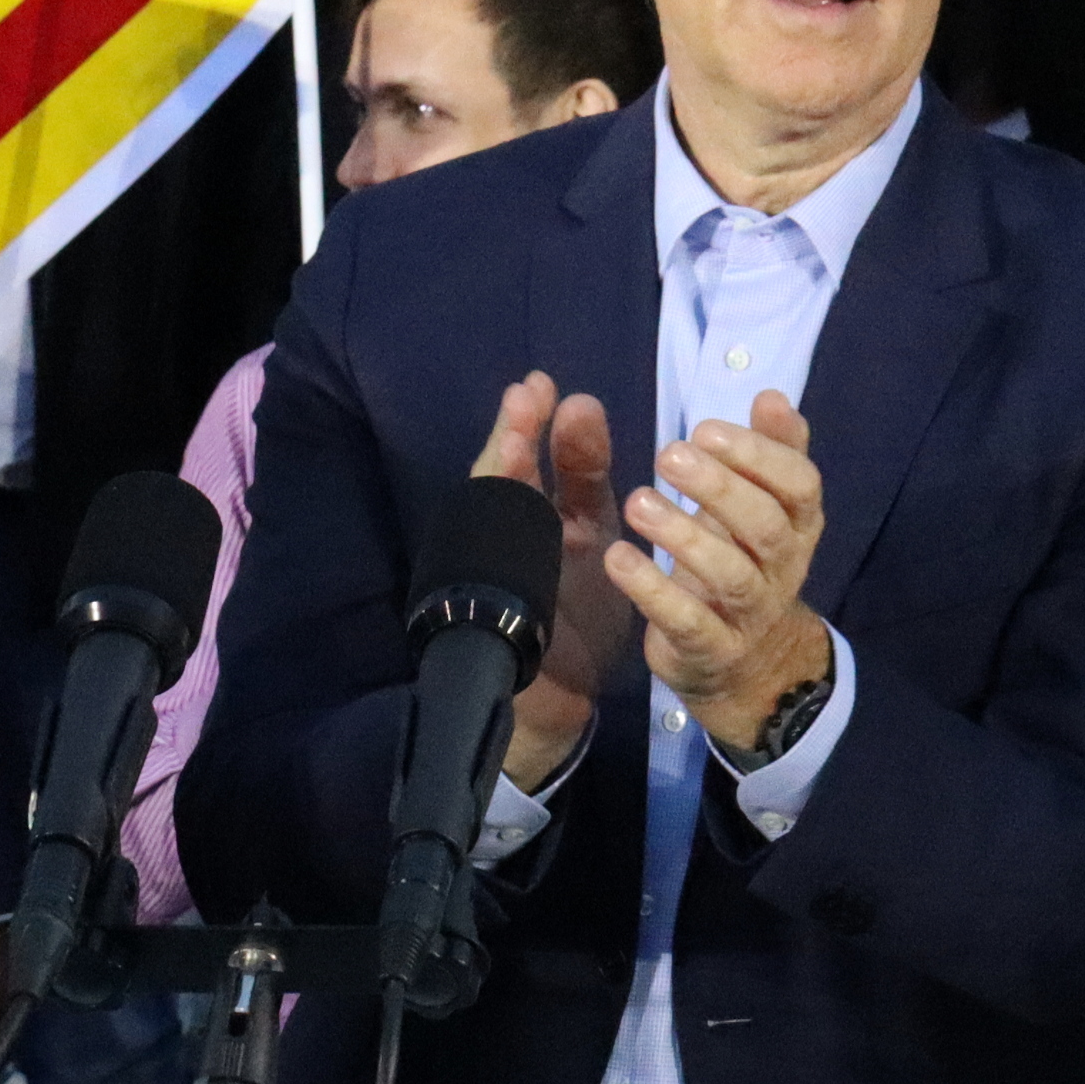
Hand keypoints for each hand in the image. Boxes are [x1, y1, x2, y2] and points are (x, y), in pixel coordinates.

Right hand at [473, 373, 630, 786]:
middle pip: (506, 477)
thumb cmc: (580, 617)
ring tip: (511, 439)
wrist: (561, 698)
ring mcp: (500, 568)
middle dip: (515, 436)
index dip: (545, 425)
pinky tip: (500, 503)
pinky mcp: (494, 605)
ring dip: (499, 478)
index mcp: (553, 519)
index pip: (545, 462)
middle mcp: (518, 536)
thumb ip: (585, 475)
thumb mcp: (596, 535)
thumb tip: (580, 405)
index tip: (547, 385)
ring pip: (490, 515)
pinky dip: (494, 535)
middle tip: (526, 396)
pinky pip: (488, 566)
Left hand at [610, 392, 831, 754]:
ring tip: (637, 502)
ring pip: (729, 575)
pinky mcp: (711, 649)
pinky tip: (618, 559)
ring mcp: (751, 614)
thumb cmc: (744, 560)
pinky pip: (688, 622)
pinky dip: (653, 591)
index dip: (758, 454)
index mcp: (798, 524)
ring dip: (683, 536)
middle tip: (667, 454)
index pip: (798, 484)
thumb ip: (767, 451)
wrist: (748, 666)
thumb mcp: (760, 505)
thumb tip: (771, 395)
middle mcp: (784, 567)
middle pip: (765, 525)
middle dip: (719, 487)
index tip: (704, 428)